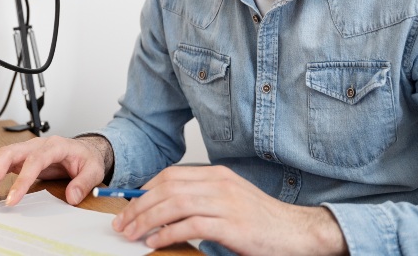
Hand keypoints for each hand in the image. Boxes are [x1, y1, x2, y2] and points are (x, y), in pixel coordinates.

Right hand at [0, 135, 112, 207]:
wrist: (85, 150)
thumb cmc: (87, 158)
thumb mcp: (94, 170)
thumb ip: (84, 182)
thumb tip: (72, 196)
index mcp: (56, 145)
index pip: (35, 159)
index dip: (22, 179)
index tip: (13, 199)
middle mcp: (38, 144)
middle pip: (10, 152)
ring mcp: (28, 149)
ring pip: (2, 156)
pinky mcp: (22, 158)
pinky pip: (3, 163)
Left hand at [112, 165, 347, 255]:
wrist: (295, 232)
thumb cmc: (260, 222)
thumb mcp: (228, 201)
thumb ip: (201, 200)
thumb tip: (164, 210)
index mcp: (216, 175)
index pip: (170, 175)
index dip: (145, 189)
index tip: (130, 206)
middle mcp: (219, 184)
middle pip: (167, 188)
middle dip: (139, 206)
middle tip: (122, 223)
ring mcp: (225, 203)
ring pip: (174, 204)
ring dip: (147, 220)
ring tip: (132, 234)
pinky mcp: (230, 225)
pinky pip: (190, 226)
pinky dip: (167, 234)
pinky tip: (155, 242)